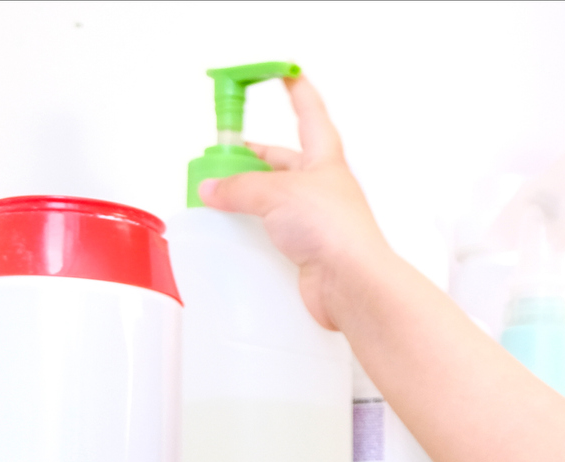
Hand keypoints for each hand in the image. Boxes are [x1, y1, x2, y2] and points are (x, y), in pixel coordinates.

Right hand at [196, 74, 391, 330]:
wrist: (353, 284)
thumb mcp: (277, 193)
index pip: (310, 114)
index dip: (296, 91)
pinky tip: (233, 232)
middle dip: (251, 157)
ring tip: (216, 197)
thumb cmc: (334, 230)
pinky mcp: (306, 249)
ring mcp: (315, 219)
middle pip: (281, 161)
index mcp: (324, 159)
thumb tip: (211, 188)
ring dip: (246, 196)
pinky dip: (251, 229)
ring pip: (273, 198)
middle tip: (220, 158)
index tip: (284, 73)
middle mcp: (322, 187)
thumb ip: (239, 186)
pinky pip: (272, 232)